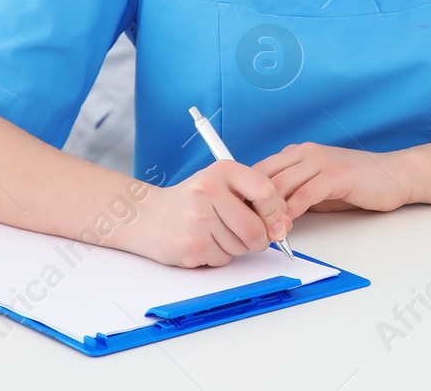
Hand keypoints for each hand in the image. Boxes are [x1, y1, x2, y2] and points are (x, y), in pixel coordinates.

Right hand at [128, 160, 291, 267]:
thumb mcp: (221, 185)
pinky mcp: (191, 246)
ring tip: (215, 233)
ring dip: (236, 247)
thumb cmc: (191, 201)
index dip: (276, 212)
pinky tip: (203, 242)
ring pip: (241, 246)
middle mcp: (208, 191)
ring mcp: (198, 220)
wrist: (146, 217)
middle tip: (251, 237)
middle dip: (259, 239)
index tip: (277, 223)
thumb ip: (253, 199)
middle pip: (255, 227)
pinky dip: (219, 256)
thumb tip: (284, 226)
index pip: (265, 192)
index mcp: (221, 171)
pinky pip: (223, 259)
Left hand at [254, 143, 412, 217]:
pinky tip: (288, 226)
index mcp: (298, 152)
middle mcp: (306, 152)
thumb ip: (295, 193)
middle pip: (265, 177)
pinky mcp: (336, 175)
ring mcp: (321, 161)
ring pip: (282, 185)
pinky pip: (304, 194)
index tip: (240, 217)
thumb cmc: (357, 183)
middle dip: (254, 205)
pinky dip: (292, 212)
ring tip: (266, 232)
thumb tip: (267, 214)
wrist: (394, 175)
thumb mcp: (318, 186)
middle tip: (248, 229)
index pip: (260, 170)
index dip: (247, 194)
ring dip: (271, 213)